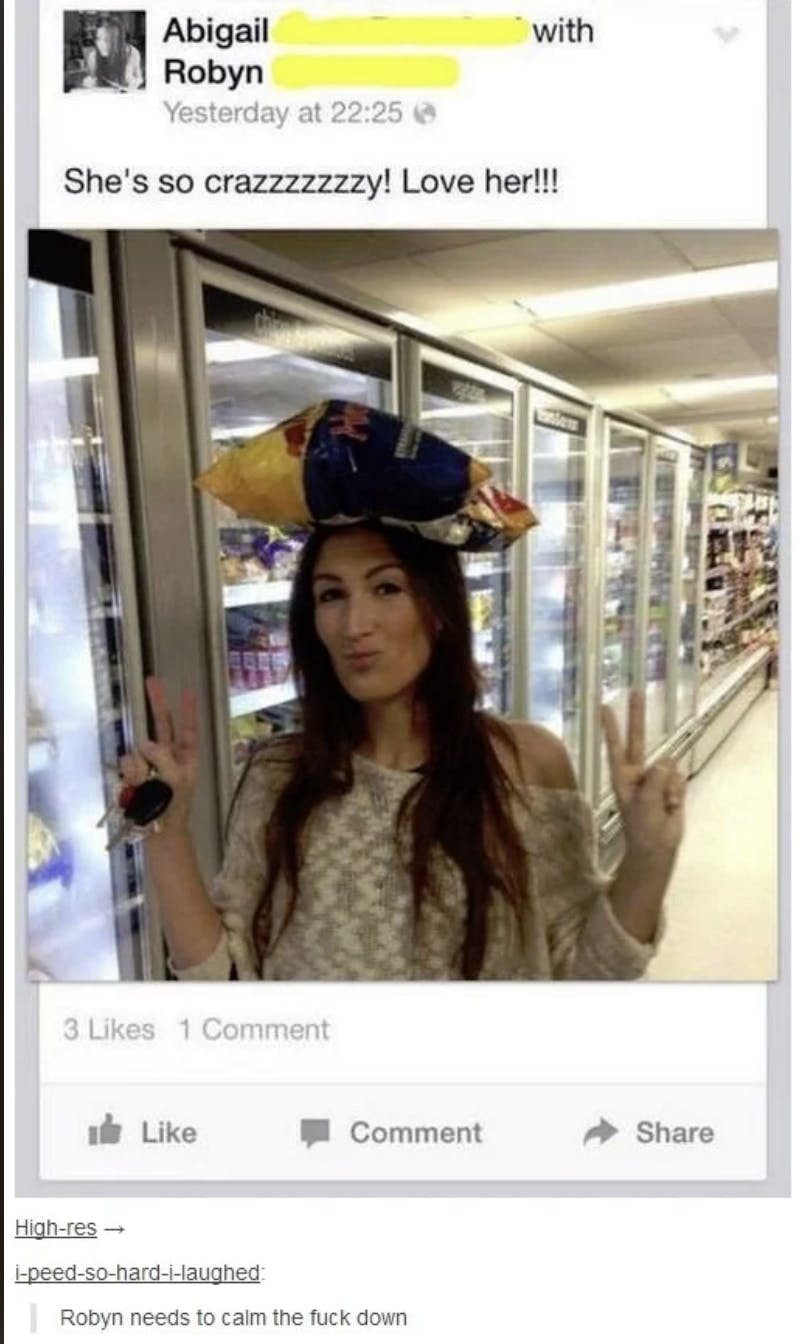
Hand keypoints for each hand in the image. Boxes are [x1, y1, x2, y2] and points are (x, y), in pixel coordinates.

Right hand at [119, 677, 198, 832]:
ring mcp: (149, 763)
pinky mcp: (133, 773)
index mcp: (186, 757)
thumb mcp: (176, 781)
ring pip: (140, 748)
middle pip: (163, 724)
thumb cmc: (174, 808)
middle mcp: (169, 756)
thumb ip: (163, 759)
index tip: (189, 690)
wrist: (157, 833)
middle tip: (151, 680)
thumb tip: (145, 744)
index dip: (188, 710)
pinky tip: (135, 787)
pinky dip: (131, 773)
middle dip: (157, 702)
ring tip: (147, 785)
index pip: (188, 729)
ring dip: (141, 763)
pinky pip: (128, 764)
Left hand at [601, 690, 685, 863]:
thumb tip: (667, 760)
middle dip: (637, 716)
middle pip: (637, 738)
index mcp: (623, 776)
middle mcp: (638, 772)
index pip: (615, 746)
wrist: (657, 848)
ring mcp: (655, 778)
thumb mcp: (645, 803)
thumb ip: (655, 780)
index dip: (611, 727)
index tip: (604, 706)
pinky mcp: (672, 786)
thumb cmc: (643, 827)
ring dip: (670, 786)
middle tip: (636, 691)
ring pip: (668, 765)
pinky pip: (679, 778)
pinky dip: (678, 793)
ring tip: (664, 806)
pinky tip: (672, 806)